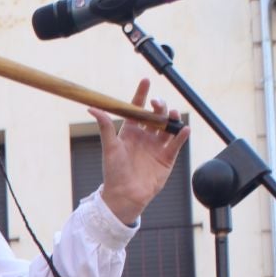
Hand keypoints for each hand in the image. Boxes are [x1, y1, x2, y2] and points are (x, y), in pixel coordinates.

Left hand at [93, 78, 189, 225]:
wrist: (124, 195)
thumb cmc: (114, 172)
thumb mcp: (110, 147)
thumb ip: (105, 126)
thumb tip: (92, 107)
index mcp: (130, 132)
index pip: (137, 109)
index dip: (141, 94)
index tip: (145, 81)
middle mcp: (144, 136)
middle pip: (155, 115)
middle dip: (158, 106)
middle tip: (157, 104)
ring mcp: (157, 146)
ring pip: (168, 126)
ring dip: (171, 117)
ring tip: (171, 114)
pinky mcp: (167, 158)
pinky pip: (176, 143)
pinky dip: (181, 135)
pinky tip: (183, 129)